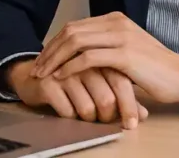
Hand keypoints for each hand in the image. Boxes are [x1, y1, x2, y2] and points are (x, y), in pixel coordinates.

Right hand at [6, 58, 148, 128]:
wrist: (34, 73)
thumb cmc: (75, 78)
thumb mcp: (101, 81)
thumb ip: (123, 95)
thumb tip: (144, 115)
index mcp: (101, 55)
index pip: (122, 83)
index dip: (129, 106)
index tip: (133, 124)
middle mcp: (85, 62)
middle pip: (106, 99)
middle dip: (108, 117)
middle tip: (105, 120)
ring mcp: (66, 71)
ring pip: (88, 108)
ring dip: (89, 119)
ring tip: (86, 115)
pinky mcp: (48, 83)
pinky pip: (68, 112)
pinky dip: (71, 117)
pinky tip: (68, 110)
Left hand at [30, 12, 178, 104]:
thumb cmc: (152, 68)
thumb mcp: (126, 50)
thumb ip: (106, 46)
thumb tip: (80, 54)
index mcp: (116, 19)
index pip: (76, 26)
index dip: (55, 42)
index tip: (43, 58)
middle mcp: (117, 23)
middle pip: (71, 31)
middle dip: (50, 50)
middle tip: (37, 67)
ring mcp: (121, 37)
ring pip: (76, 42)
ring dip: (55, 59)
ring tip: (44, 73)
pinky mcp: (125, 55)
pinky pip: (89, 58)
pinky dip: (71, 67)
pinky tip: (61, 76)